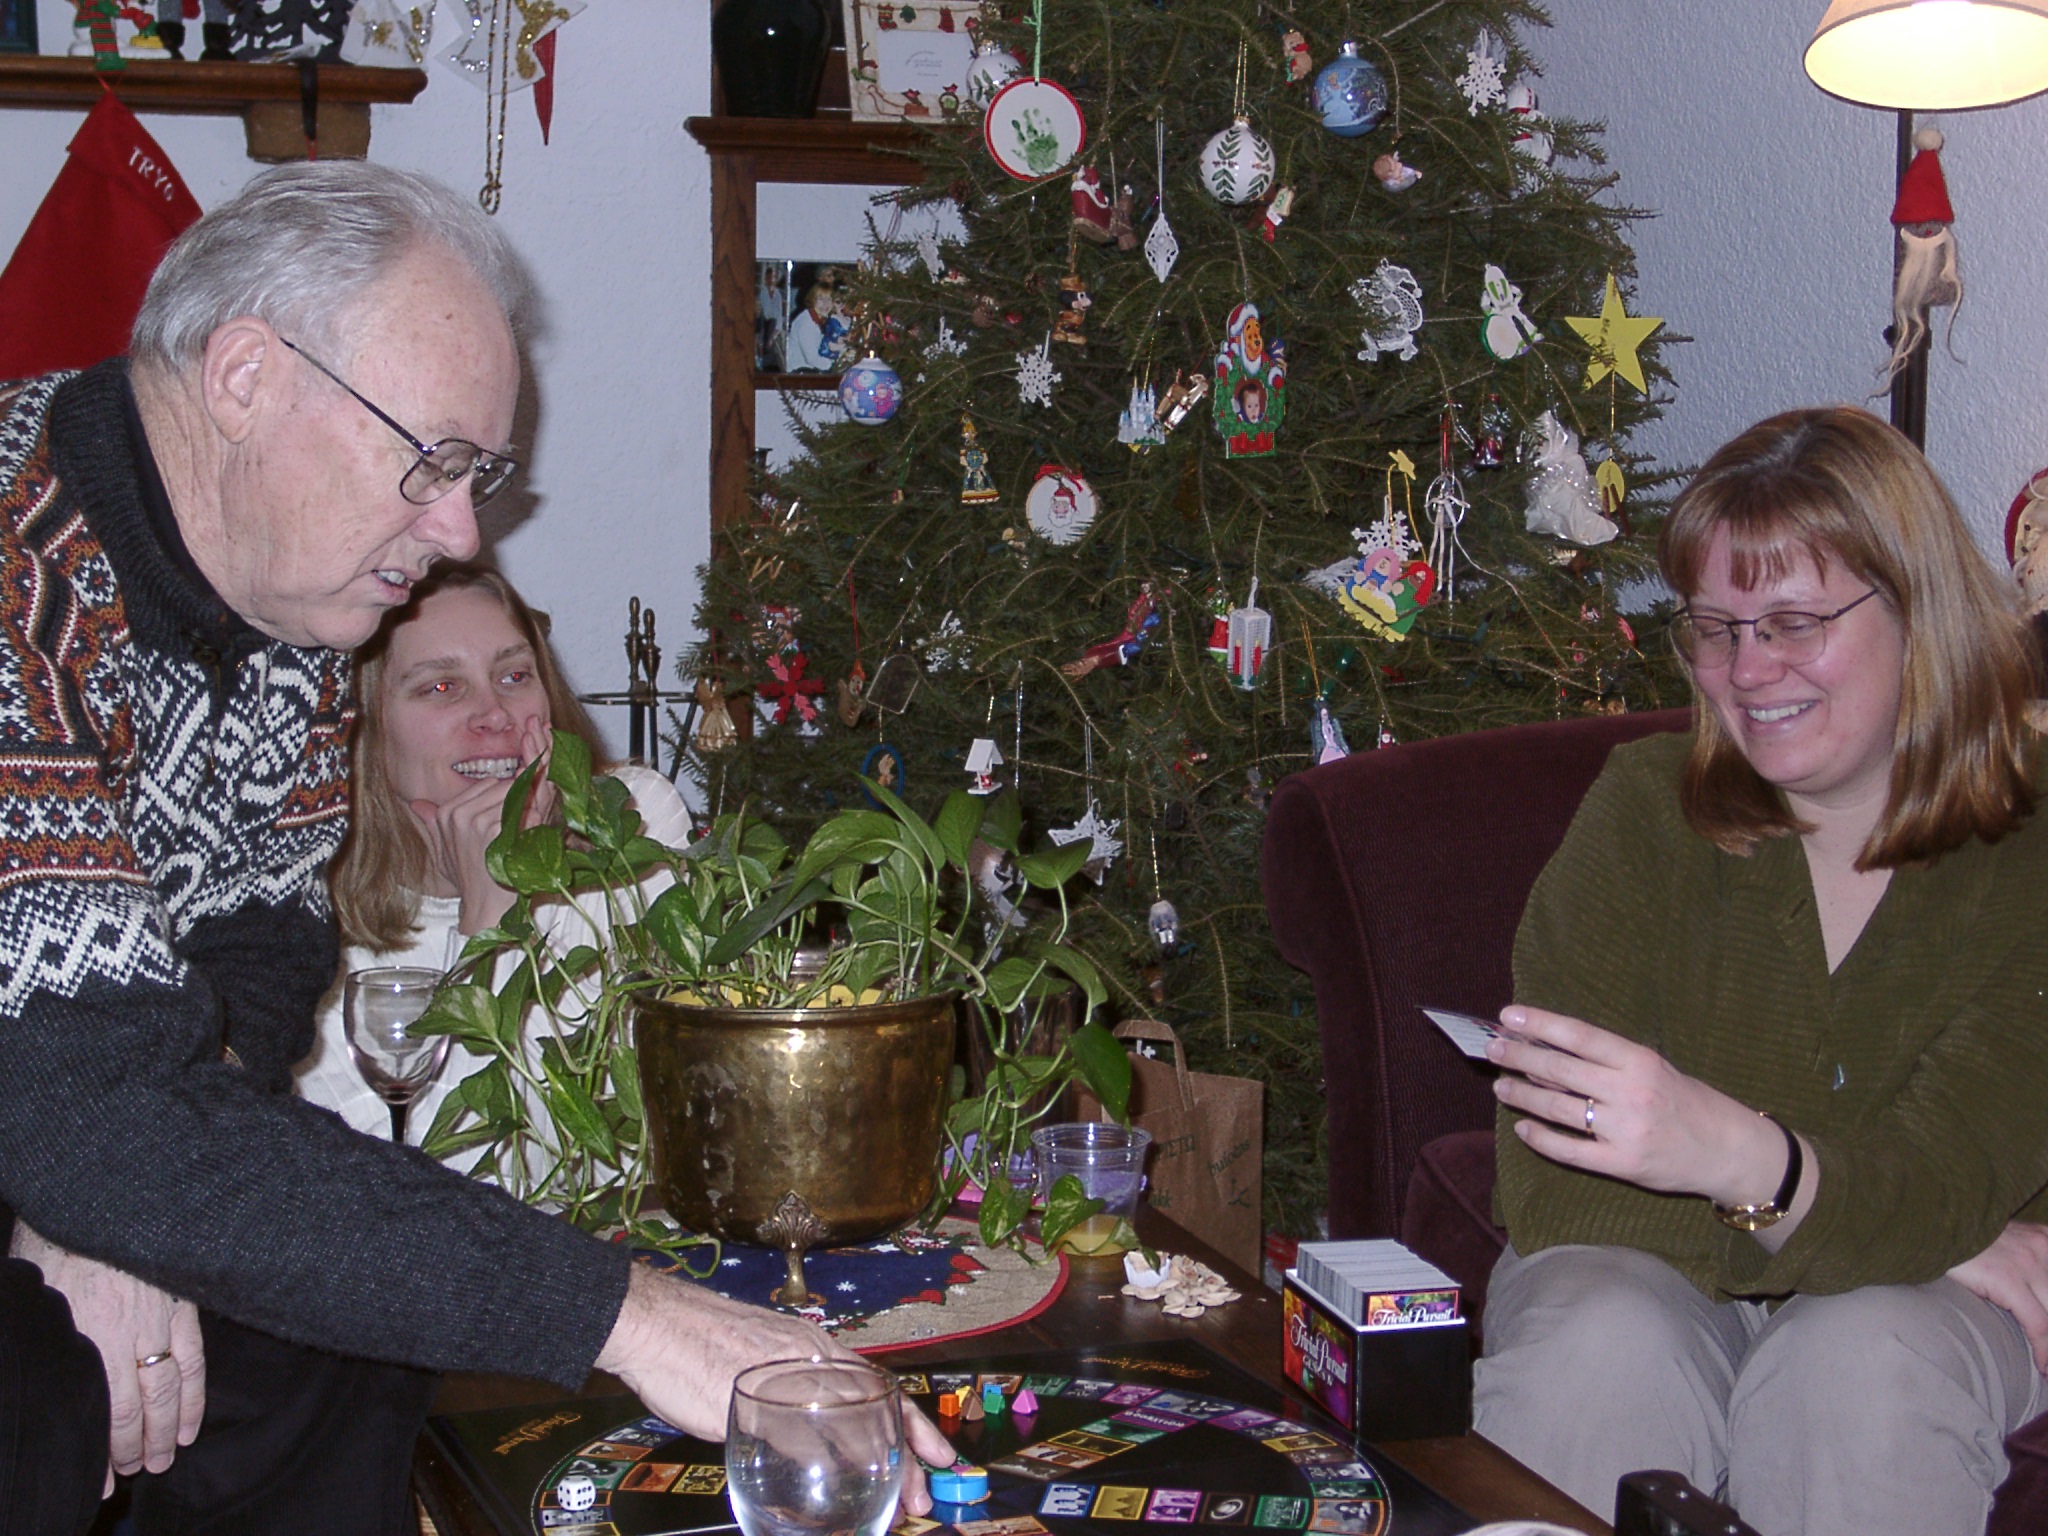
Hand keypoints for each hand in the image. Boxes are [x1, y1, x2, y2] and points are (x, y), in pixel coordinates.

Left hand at [10, 1222, 205, 1494]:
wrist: (103, 1195)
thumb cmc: (58, 1242)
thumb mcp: (33, 1293)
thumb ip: (45, 1334)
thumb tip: (34, 1369)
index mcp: (82, 1339)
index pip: (93, 1409)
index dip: (95, 1449)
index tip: (95, 1479)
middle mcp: (120, 1339)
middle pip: (132, 1410)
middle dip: (131, 1449)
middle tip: (132, 1473)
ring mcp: (157, 1323)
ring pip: (166, 1392)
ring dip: (164, 1432)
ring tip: (162, 1460)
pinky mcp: (182, 1304)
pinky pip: (194, 1360)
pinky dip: (194, 1397)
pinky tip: (188, 1424)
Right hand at [409, 717, 556, 934]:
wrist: (485, 908)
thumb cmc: (468, 879)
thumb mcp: (442, 851)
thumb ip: (432, 824)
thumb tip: (416, 803)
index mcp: (446, 813)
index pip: (487, 783)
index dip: (505, 796)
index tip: (510, 815)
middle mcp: (459, 814)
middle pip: (504, 785)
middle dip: (519, 799)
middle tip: (524, 822)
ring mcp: (478, 821)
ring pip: (517, 797)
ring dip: (529, 812)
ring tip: (525, 834)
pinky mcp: (497, 831)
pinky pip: (528, 812)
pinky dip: (536, 823)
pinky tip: (530, 840)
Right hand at [595, 1266, 955, 1511]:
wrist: (656, 1321)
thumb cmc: (698, 1337)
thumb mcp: (761, 1357)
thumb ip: (789, 1387)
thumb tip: (805, 1425)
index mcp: (813, 1347)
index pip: (879, 1387)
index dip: (913, 1423)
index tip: (939, 1453)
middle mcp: (810, 1360)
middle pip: (877, 1409)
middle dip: (908, 1455)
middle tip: (926, 1492)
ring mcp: (787, 1383)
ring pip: (851, 1427)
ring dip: (877, 1469)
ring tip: (897, 1504)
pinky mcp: (757, 1408)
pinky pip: (803, 1446)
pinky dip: (825, 1474)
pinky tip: (835, 1498)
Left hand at [1486, 1004, 1788, 1208]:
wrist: (1728, 1150)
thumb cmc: (1685, 1101)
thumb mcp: (1653, 1068)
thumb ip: (1605, 1061)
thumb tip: (1544, 1052)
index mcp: (1639, 1061)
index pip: (1579, 1036)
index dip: (1539, 1024)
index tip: (1507, 1016)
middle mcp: (1630, 1092)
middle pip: (1560, 1070)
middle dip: (1519, 1056)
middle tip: (1492, 1049)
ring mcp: (1624, 1130)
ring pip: (1558, 1108)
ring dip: (1522, 1095)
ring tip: (1501, 1086)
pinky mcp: (1621, 1163)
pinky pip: (1569, 1150)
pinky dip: (1541, 1138)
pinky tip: (1523, 1128)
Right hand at [1949, 1222, 2047, 1372]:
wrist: (1927, 1229)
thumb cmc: (1958, 1243)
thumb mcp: (2002, 1247)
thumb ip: (2023, 1267)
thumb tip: (2031, 1304)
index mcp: (2043, 1239)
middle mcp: (2042, 1246)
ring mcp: (2027, 1262)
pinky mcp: (2007, 1279)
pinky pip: (2039, 1325)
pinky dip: (2044, 1350)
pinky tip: (2043, 1366)